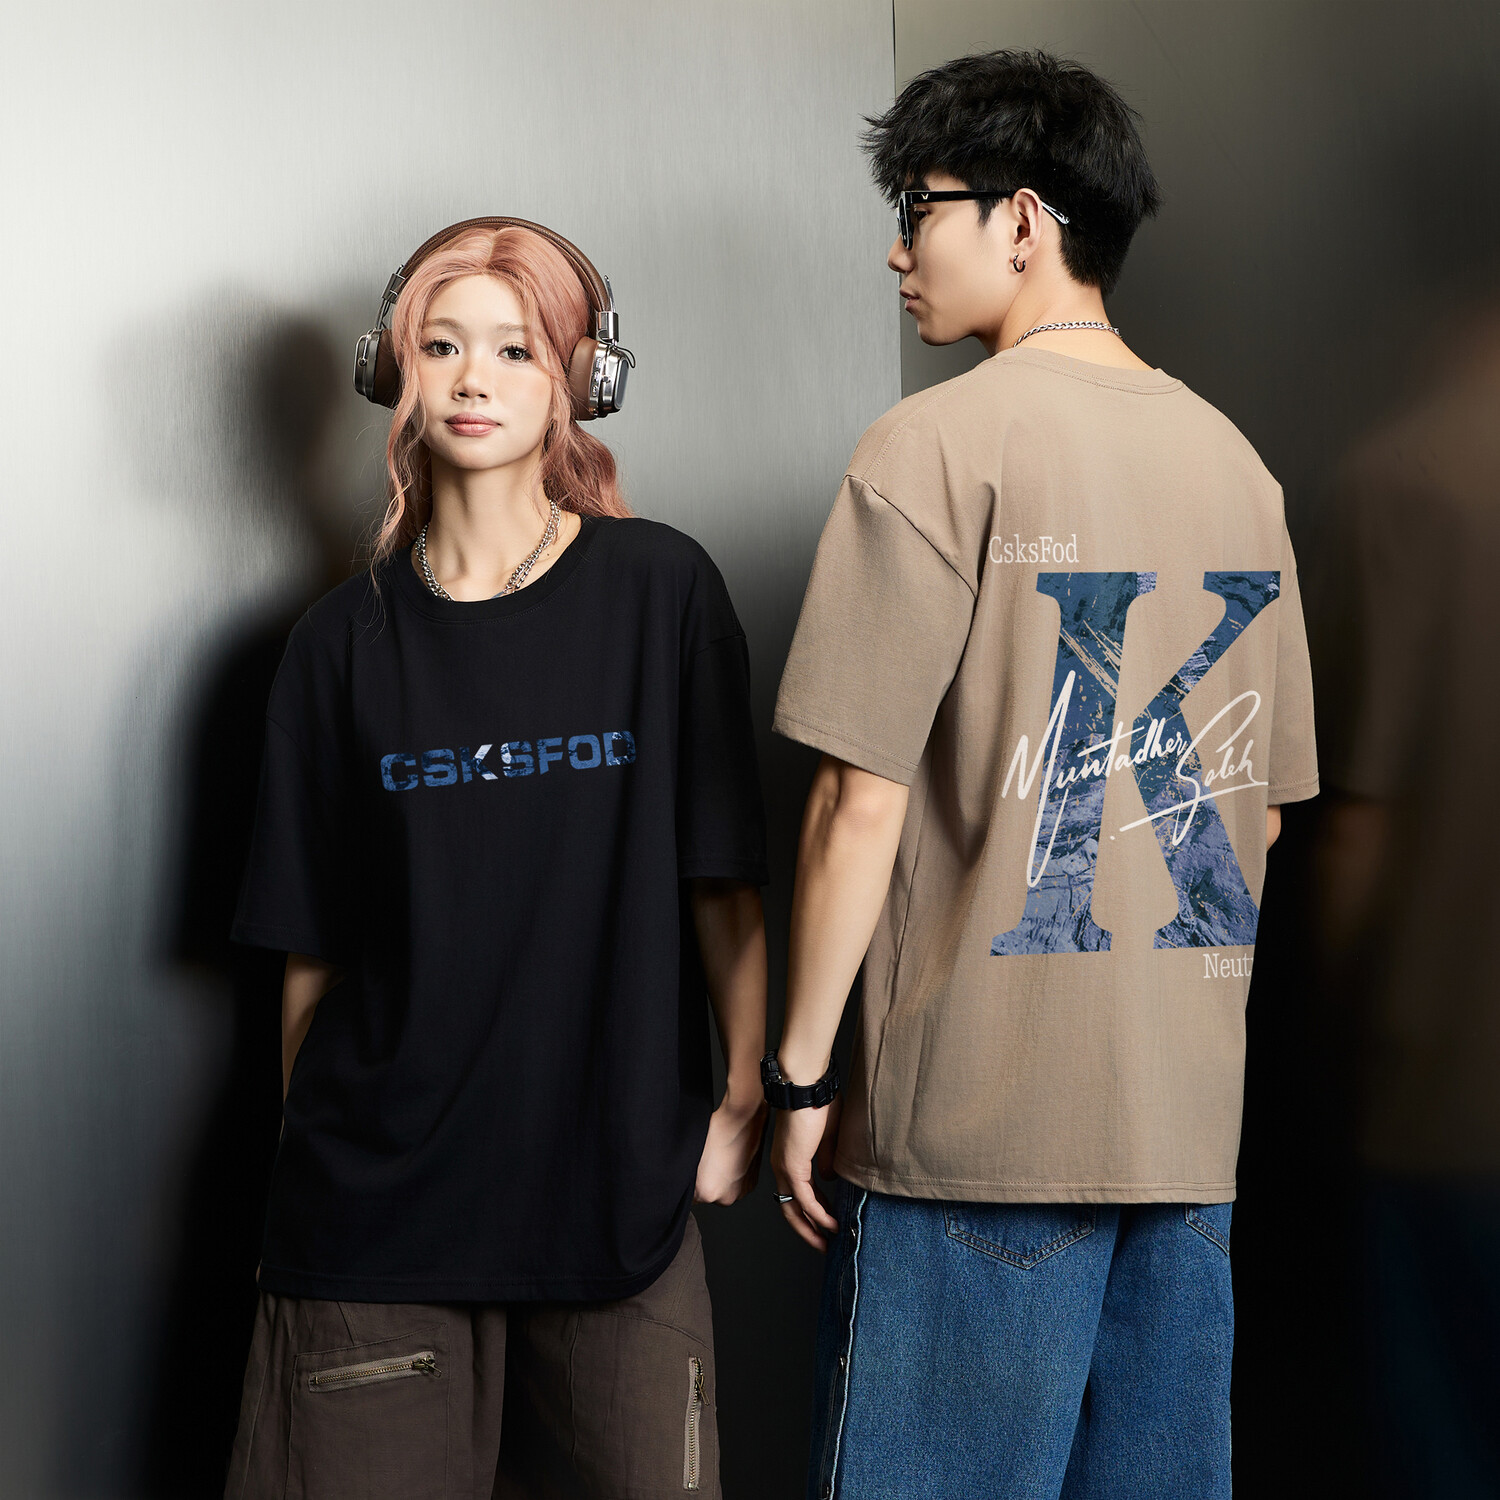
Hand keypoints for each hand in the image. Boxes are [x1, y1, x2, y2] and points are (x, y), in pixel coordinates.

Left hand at [694, 1089, 767, 1205]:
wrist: (741, 1118)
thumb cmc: (717, 1130)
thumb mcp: (692, 1154)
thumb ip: (688, 1175)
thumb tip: (687, 1180)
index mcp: (707, 1192)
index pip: (692, 1198)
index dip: (691, 1182)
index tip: (693, 1171)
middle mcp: (727, 1197)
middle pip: (709, 1195)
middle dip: (707, 1182)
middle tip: (708, 1162)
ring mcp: (742, 1191)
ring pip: (724, 1190)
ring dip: (722, 1180)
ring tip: (721, 1159)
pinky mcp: (752, 1183)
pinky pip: (737, 1185)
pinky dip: (734, 1176)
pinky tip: (731, 1160)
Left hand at [771, 1094, 841, 1249]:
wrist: (806, 1084)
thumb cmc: (818, 1102)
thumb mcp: (827, 1136)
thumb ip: (826, 1159)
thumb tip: (828, 1178)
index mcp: (789, 1156)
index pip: (797, 1192)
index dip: (812, 1210)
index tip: (829, 1219)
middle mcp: (782, 1165)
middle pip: (790, 1208)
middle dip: (806, 1229)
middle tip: (823, 1243)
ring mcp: (785, 1167)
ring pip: (793, 1208)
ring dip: (811, 1228)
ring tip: (827, 1242)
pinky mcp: (793, 1166)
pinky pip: (804, 1199)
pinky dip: (817, 1214)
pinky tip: (830, 1224)